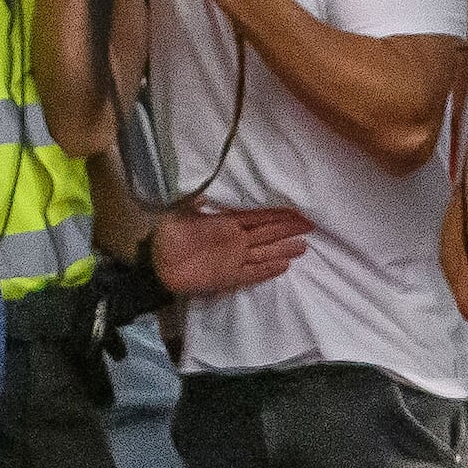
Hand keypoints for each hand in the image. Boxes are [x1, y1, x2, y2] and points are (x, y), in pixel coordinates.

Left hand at [152, 205, 312, 295]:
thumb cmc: (167, 235)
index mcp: (225, 222)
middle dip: (288, 229)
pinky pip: (252, 273)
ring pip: (265, 253)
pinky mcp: (229, 277)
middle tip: (311, 226)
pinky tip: (284, 266)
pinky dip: (268, 270)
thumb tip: (209, 190)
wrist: (156, 265)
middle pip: (267, 234)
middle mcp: (235, 240)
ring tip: (303, 247)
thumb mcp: (178, 211)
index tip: (297, 210)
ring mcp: (233, 259)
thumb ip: (196, 200)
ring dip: (283, 250)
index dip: (277, 213)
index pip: (258, 216)